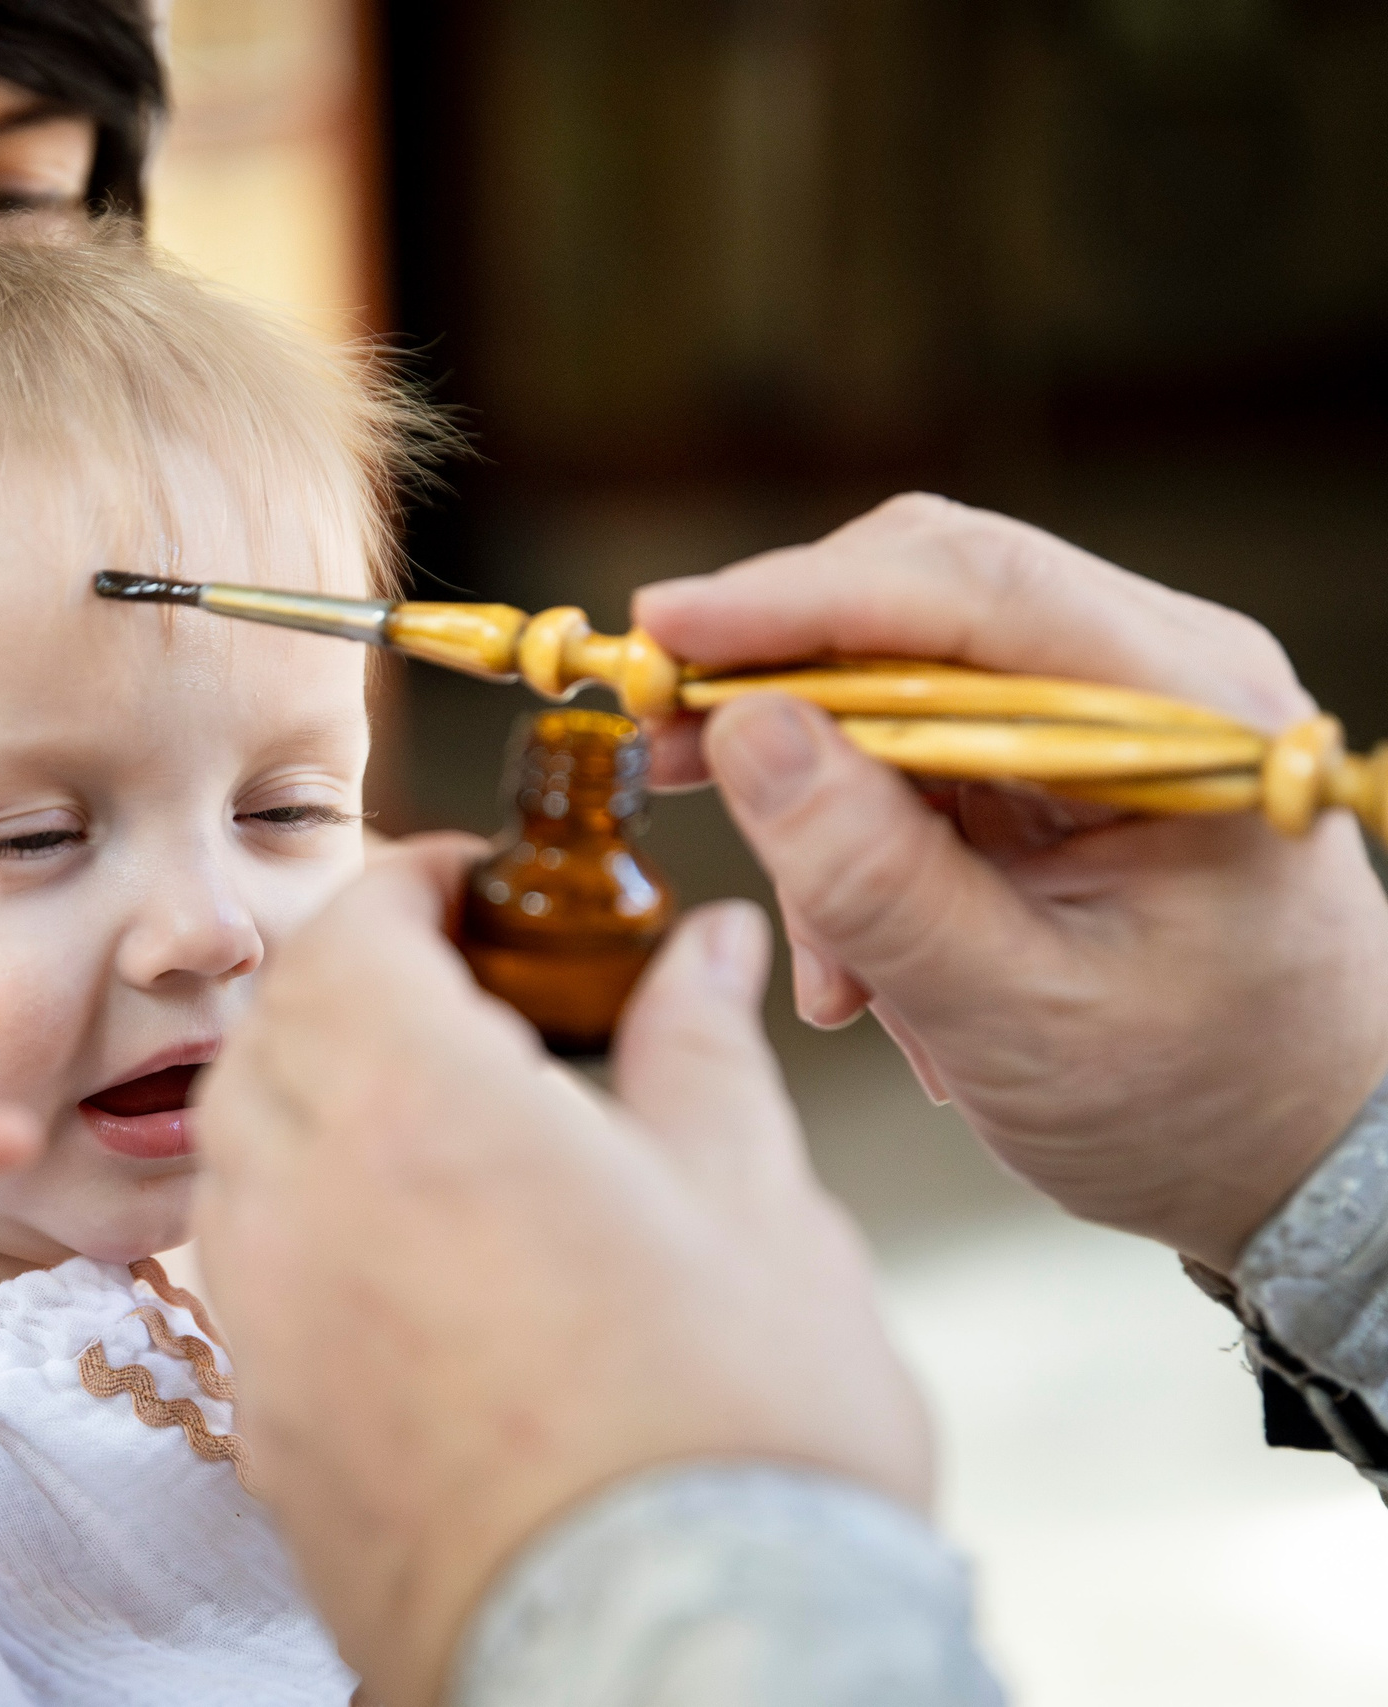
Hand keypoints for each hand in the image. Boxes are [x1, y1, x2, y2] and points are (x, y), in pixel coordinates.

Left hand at [191, 836, 927, 1706]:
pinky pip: (247, 1275)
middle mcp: (304, 1200)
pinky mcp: (266, 1431)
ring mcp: (268, 1323)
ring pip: (238, 1153)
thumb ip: (700, 1051)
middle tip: (462, 989)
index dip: (408, 885)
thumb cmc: (731, 1442)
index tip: (470, 883)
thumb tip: (705, 956)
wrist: (669, 1664)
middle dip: (351, 981)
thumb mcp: (757, 1205)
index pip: (352, 932)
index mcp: (416, 1105)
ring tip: (435, 1116)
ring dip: (311, 1097)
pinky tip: (407, 1251)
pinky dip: (301, 1220)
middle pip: (275, 1031)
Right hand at [635, 493, 1387, 1267]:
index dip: (798, 597)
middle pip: (923, 595)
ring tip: (826, 955)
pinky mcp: (1066, 752)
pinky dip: (858, 832)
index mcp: (1190, 713)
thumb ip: (876, 881)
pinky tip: (863, 954)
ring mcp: (1112, 705)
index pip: (972, 589)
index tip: (665, 629)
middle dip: (778, 670)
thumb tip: (748, 735)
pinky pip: (915, 742)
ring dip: (820, 790)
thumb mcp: (1017, 1017)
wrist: (1300, 1158)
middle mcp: (1159, 671)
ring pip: (900, 669)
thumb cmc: (1198, 1104)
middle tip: (663, 743)